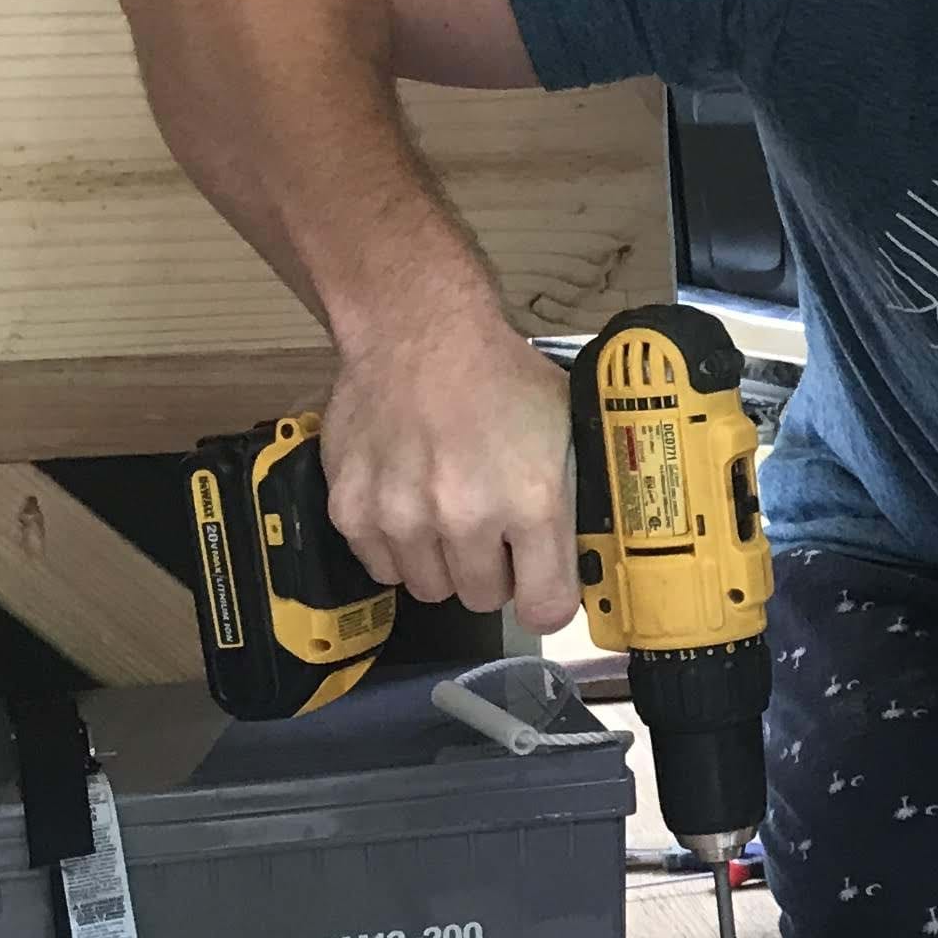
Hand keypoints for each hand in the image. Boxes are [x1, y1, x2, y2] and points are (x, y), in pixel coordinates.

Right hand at [320, 312, 576, 626]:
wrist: (417, 330)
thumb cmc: (497, 375)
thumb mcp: (565, 428)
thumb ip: (572, 499)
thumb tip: (585, 555)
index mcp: (530, 500)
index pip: (546, 607)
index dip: (546, 599)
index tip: (540, 585)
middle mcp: (464, 516)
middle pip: (484, 599)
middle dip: (492, 572)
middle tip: (489, 530)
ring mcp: (402, 516)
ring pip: (430, 588)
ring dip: (442, 562)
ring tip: (445, 512)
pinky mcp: (352, 511)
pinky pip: (383, 567)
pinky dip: (396, 546)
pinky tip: (408, 503)